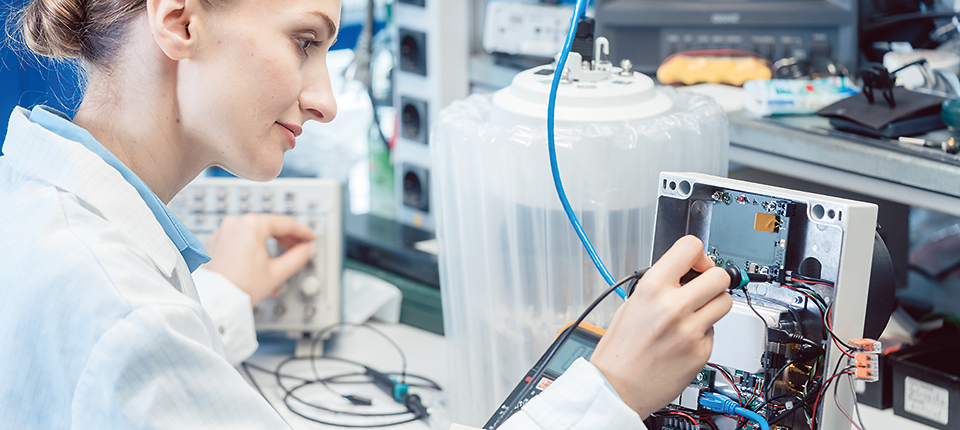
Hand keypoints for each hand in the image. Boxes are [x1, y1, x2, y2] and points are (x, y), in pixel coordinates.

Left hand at [202, 214, 315, 305]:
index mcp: (251, 224)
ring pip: (254, 236)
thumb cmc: (239, 287)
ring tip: (281, 265)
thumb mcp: (277, 272)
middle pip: (268, 227)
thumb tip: (307, 250)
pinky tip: (261, 266)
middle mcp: (234, 224)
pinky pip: (240, 242)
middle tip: (300, 248)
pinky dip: (254, 251)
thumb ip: (297, 257)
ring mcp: (222, 233)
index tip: (311, 238)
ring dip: (270, 248)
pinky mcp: (215, 244)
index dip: (302, 231)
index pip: (285, 223)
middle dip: (286, 240)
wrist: (214, 301)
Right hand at [590, 235, 731, 418]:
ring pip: (724, 303)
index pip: (690, 247)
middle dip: (713, 279)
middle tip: (702, 288)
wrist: (616, 388)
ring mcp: (690, 331)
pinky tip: (683, 340)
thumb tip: (685, 275)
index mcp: (652, 289)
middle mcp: (674, 307)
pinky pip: (714, 331)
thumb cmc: (618, 351)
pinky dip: (702, 333)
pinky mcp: (701, 352)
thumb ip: (659, 286)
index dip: (699, 255)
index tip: (697, 264)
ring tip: (694, 314)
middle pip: (719, 276)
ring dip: (713, 304)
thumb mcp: (631, 304)